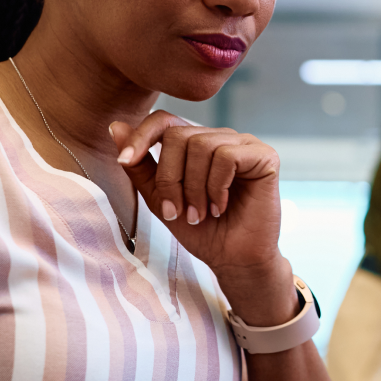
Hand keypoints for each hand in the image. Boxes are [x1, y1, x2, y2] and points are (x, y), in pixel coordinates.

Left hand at [111, 113, 296, 324]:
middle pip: (178, 135)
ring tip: (201, 213)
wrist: (233, 259)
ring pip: (201, 145)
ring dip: (194, 188)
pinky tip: (221, 205)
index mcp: (197, 143)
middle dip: (170, 178)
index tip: (124, 161)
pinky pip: (227, 156)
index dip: (141, 136)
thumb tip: (116, 127)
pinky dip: (217, 185)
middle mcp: (221, 137)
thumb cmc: (201, 231)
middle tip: (179, 212)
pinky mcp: (264, 156)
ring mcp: (244, 144)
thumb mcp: (160, 199)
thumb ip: (140, 165)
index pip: (164, 121)